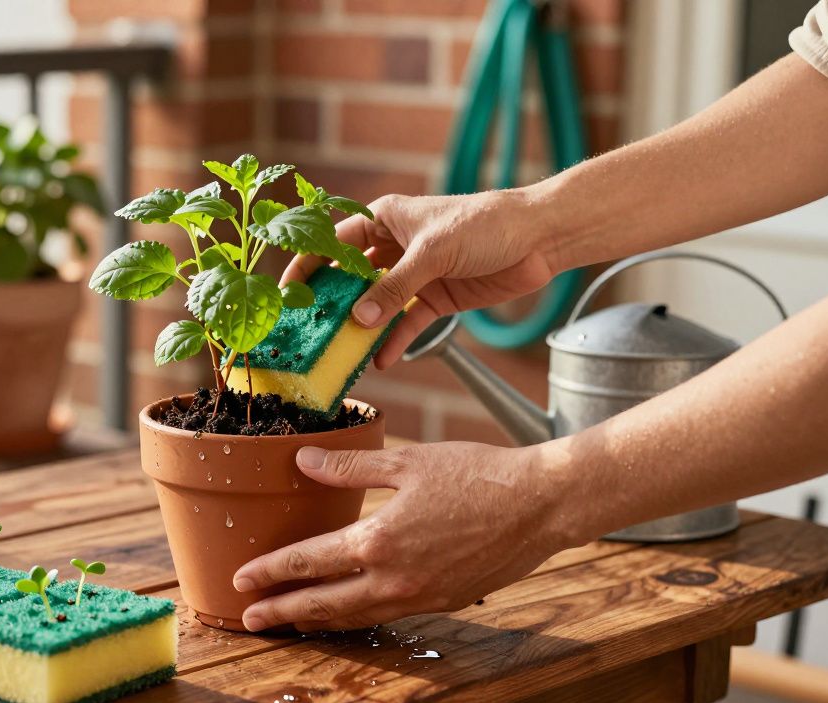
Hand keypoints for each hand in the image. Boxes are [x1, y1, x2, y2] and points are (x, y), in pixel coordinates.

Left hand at [233, 442, 576, 631]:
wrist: (540, 504)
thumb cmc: (478, 474)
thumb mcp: (408, 462)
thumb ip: (350, 468)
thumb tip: (303, 461)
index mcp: (379, 540)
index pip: (308, 562)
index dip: (271, 572)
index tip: (242, 580)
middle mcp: (394, 579)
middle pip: (323, 604)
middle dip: (282, 613)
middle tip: (249, 619)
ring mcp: (421, 597)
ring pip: (356, 616)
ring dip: (317, 621)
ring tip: (290, 622)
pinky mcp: (444, 602)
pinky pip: (388, 615)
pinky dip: (358, 617)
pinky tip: (349, 610)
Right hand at [282, 188, 559, 368]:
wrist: (540, 238)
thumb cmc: (486, 224)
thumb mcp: (434, 252)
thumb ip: (395, 287)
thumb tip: (359, 318)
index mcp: (384, 218)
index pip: (333, 241)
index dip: (307, 264)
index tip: (287, 292)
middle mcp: (393, 245)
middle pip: (351, 277)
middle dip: (332, 303)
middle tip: (310, 331)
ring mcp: (414, 274)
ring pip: (377, 304)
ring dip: (363, 328)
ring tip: (342, 353)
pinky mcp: (436, 297)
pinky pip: (407, 323)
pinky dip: (396, 340)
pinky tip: (381, 359)